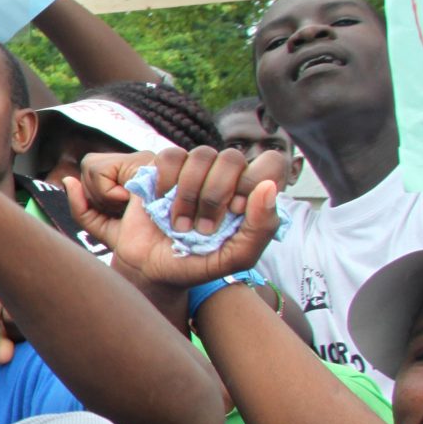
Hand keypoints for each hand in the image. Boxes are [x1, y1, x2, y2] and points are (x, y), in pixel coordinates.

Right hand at [63, 146, 283, 288]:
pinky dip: (166, 181)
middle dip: (215, 196)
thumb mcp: (235, 259)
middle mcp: (226, 177)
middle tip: (202, 228)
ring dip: (189, 193)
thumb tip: (268, 188)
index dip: (254, 180)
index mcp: (250, 195)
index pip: (271, 164)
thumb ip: (261, 229)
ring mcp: (195, 170)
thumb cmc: (196, 263)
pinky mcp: (165, 168)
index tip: (237, 209)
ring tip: (179, 223)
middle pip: (233, 158)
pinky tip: (160, 201)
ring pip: (202, 154)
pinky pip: (171, 156)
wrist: (151, 269)